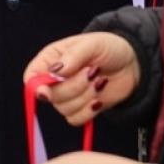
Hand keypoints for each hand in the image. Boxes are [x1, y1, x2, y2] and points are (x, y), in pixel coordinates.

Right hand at [23, 32, 140, 124]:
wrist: (132, 65)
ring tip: (99, 81)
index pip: (31, 78)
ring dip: (85, 97)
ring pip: (64, 109)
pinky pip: (75, 119)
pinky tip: (99, 98)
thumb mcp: (91, 44)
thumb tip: (55, 71)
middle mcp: (55, 79)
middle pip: (50, 96)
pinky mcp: (80, 109)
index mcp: (51, 60)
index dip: (36, 87)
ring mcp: (67, 96)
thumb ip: (72, 57)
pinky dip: (89, 111)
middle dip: (74, 87)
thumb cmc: (109, 48)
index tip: (46, 92)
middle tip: (92, 72)